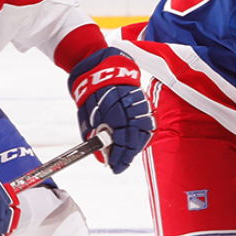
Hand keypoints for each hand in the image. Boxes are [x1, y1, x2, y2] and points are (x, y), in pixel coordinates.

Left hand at [67, 47, 152, 173]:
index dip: (119, 156)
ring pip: (144, 131)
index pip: (122, 140)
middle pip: (135, 138)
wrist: (101, 68)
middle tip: (120, 165)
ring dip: (136, 146)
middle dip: (128, 155)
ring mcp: (139, 104)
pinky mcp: (144, 101)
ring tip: (127, 156)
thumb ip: (94, 136)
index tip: (114, 167)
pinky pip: (148, 122)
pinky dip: (142, 134)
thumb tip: (101, 157)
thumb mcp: (87, 116)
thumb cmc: (91, 93)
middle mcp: (130, 108)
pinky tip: (135, 142)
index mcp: (114, 112)